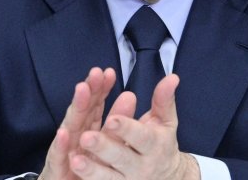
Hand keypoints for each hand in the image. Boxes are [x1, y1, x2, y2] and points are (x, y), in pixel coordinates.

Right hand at [40, 67, 116, 179]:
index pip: (95, 105)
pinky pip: (59, 157)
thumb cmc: (88, 167)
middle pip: (83, 111)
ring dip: (75, 109)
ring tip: (82, 91)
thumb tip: (131, 95)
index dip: (101, 88)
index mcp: (88, 129)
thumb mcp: (108, 143)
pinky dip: (60, 145)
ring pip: (70, 128)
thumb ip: (118, 120)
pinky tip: (63, 133)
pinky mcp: (57, 169)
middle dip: (89, 91)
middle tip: (96, 73)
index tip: (109, 72)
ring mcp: (65, 152)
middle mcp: (75, 137)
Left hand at [70, 74, 200, 179]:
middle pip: (121, 157)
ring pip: (109, 178)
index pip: (141, 136)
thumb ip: (164, 100)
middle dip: (104, 147)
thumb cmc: (161, 144)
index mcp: (155, 145)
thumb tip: (172, 77)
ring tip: (75, 160)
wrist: (168, 179)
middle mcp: (142, 166)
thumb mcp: (166, 122)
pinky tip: (74, 172)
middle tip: (87, 137)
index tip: (112, 119)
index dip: (126, 128)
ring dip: (91, 170)